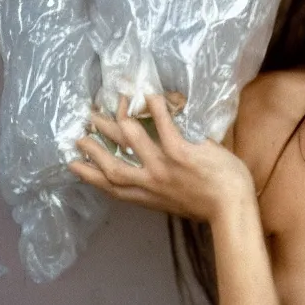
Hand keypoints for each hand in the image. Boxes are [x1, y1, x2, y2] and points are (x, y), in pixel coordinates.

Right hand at [69, 93, 255, 222]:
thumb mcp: (176, 203)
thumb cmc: (209, 206)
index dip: (90, 176)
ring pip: (131, 140)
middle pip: (112, 165)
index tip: (73, 165)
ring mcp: (164, 167)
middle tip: (80, 135)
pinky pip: (163, 126)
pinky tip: (149, 95)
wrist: (231, 209)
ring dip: (118, 121)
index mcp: (148, 196)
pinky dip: (156, 108)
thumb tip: (154, 177)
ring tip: (111, 106)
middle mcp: (151, 182)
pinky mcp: (181, 154)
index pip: (112, 187)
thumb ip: (161, 189)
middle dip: (93, 150)